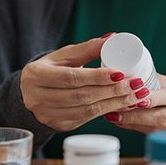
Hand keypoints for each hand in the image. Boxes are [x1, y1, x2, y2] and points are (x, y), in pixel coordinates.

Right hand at [20, 35, 150, 131]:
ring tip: (136, 95)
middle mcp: (38, 98)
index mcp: (37, 75)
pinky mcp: (59, 126)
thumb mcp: (62, 56)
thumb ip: (86, 48)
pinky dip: (108, 111)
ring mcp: (48, 115)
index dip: (97, 77)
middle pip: (82, 96)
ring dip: (115, 103)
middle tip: (136, 84)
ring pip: (87, 111)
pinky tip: (124, 105)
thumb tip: (112, 38)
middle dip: (113, 91)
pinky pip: (87, 120)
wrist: (29, 94)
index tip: (121, 72)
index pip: (72, 78)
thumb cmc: (49, 70)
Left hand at [104, 74, 165, 133]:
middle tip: (117, 110)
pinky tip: (128, 125)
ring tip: (116, 117)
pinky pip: (163, 139)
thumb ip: (161, 83)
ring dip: (136, 124)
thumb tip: (130, 80)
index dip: (153, 98)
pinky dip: (142, 131)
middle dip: (139, 115)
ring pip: (163, 132)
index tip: (132, 96)